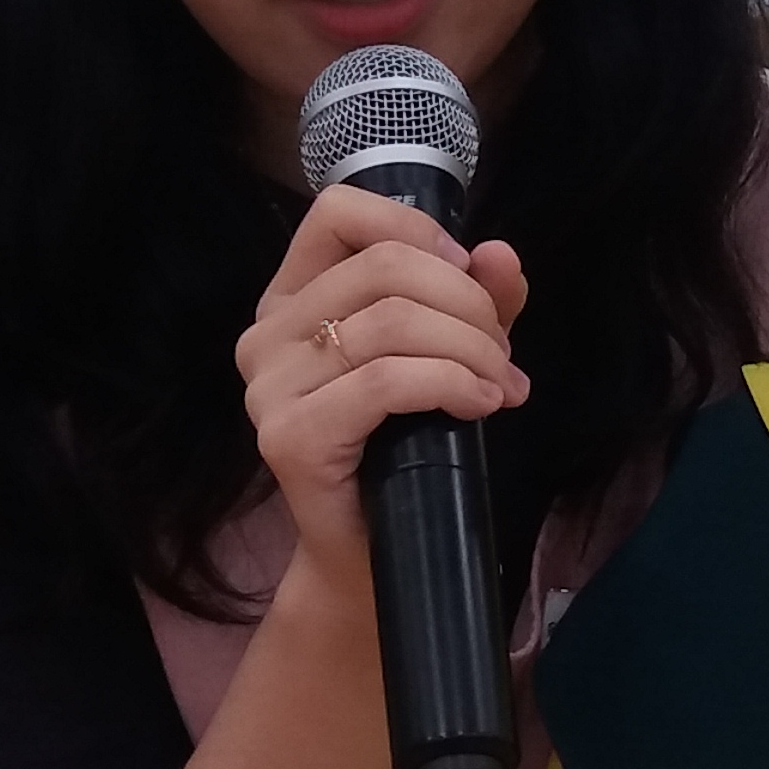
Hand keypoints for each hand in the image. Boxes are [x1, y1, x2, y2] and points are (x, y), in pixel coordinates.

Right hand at [235, 186, 529, 568]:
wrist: (370, 556)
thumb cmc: (404, 451)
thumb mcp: (445, 354)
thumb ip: (473, 298)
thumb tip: (500, 254)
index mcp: (292, 299)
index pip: (336, 212)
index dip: (414, 228)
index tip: (467, 273)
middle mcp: (267, 334)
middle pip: (383, 267)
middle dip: (466, 301)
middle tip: (501, 352)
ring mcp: (269, 387)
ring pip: (393, 323)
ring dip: (470, 348)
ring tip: (501, 384)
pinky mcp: (289, 437)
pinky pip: (387, 382)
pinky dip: (452, 384)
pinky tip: (481, 404)